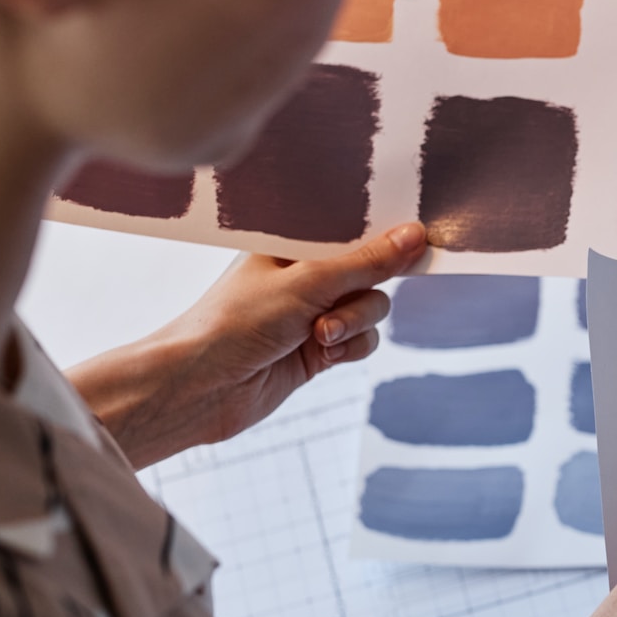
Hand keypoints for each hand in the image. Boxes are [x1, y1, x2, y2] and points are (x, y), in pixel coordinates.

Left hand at [66, 223, 426, 467]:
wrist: (200, 388)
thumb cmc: (236, 322)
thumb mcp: (308, 283)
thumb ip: (366, 262)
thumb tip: (416, 234)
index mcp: (292, 243)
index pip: (352, 228)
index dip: (383, 236)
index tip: (416, 241)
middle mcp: (305, 274)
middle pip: (371, 271)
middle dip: (361, 293)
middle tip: (336, 305)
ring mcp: (313, 313)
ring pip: (371, 309)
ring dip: (354, 325)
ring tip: (320, 337)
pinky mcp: (319, 350)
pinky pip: (362, 341)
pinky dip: (352, 349)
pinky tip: (325, 356)